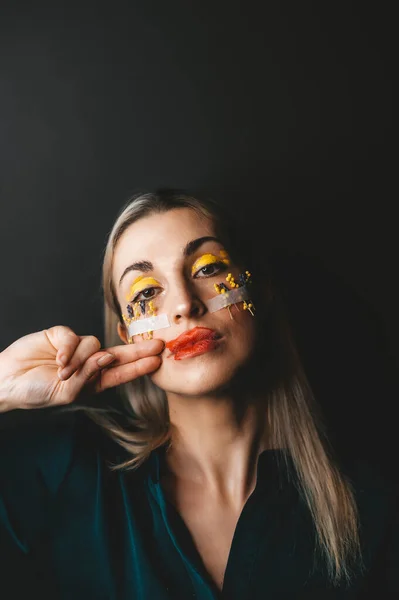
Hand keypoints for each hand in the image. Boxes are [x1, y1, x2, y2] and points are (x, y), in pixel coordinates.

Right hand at [0, 325, 163, 411]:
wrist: (8, 381)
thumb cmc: (36, 392)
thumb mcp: (67, 393)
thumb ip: (88, 377)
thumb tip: (107, 357)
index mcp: (93, 381)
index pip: (121, 373)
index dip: (139, 367)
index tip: (157, 362)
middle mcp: (88, 363)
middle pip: (118, 353)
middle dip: (138, 351)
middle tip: (159, 346)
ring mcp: (75, 348)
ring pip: (93, 344)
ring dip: (80, 360)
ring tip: (62, 372)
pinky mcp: (61, 335)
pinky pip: (74, 337)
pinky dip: (67, 349)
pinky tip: (57, 360)